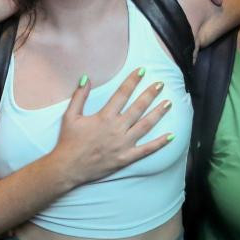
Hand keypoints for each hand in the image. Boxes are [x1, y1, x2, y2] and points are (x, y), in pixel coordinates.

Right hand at [50, 67, 173, 187]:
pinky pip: (146, 150)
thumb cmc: (69, 141)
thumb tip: (86, 78)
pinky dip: (160, 143)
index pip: (122, 94)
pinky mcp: (126, 158)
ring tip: (168, 103)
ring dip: (158, 113)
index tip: (142, 71)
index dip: (133, 81)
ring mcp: (123, 144)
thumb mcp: (70, 116)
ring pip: (145, 125)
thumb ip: (79, 96)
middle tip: (161, 84)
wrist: (68, 167)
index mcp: (104, 117)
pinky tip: (171, 136)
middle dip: (150, 94)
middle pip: (138, 107)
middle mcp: (117, 128)